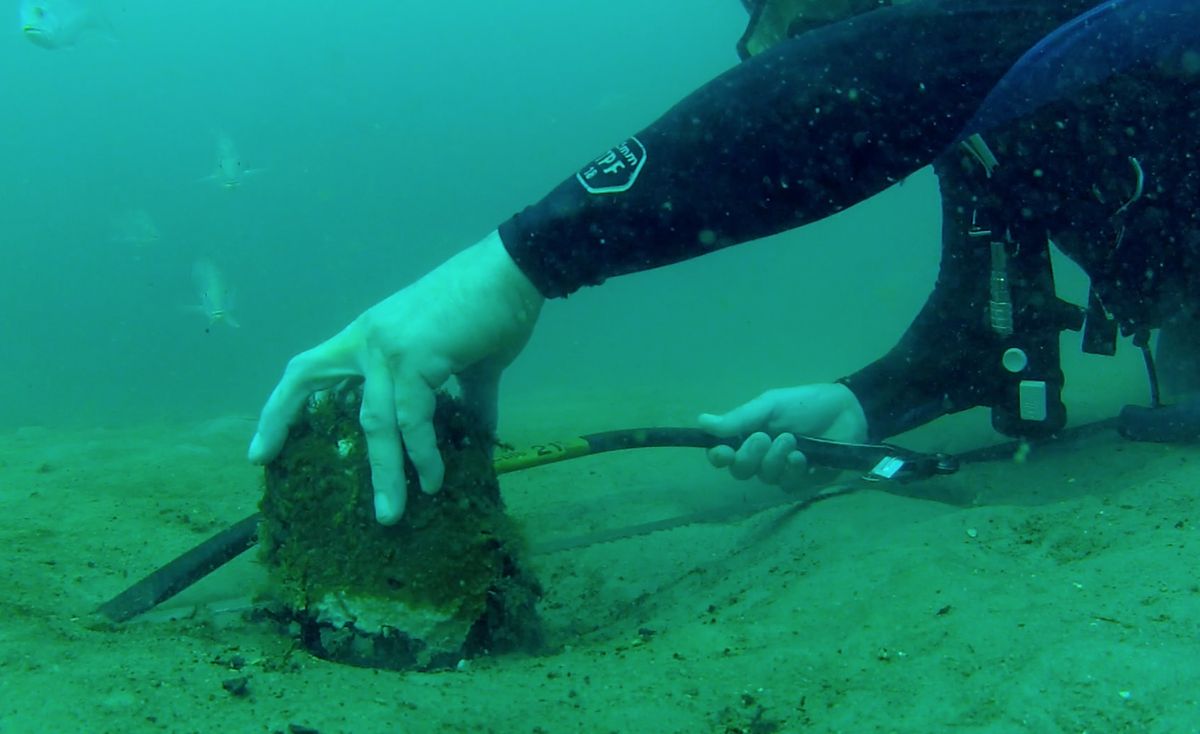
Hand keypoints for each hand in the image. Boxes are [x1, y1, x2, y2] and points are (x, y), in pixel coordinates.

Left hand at [248, 231, 543, 523]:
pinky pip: (413, 418)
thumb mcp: (467, 360)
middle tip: (262, 463)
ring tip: (391, 512)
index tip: (263, 446)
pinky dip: (423, 453)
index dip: (282, 405)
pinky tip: (433, 478)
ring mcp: (388, 346)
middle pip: (311, 381)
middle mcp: (368, 338)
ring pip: (374, 420)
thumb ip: (463, 399)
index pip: (309, 368)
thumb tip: (475, 434)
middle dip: (283, 424)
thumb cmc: (492, 309)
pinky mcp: (415, 356)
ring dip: (384, 472)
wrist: (516, 271)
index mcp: (371, 336)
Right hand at [698, 383, 868, 490]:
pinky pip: (788, 486)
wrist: (849, 411)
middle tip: (765, 437)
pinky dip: (793, 470)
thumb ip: (740, 418)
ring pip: (765, 478)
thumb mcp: (771, 405)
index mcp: (748, 436)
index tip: (723, 452)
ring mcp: (782, 471)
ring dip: (775, 460)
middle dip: (750, 456)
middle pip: (740, 471)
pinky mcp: (804, 482)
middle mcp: (761, 457)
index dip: (718, 457)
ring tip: (792, 441)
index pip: (723, 455)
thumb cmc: (806, 405)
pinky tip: (804, 457)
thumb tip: (701, 420)